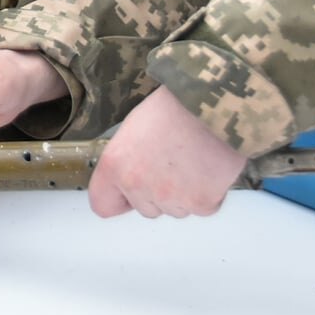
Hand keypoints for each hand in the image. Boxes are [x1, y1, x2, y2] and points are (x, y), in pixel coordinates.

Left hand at [87, 85, 247, 219]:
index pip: (103, 204)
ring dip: (183, 194)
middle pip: (145, 208)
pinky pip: (203, 208)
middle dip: (157, 193)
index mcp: (115, 165)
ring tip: (191, 161)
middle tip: (171, 163)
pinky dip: (208, 193)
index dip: (119, 198)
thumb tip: (131, 177)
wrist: (211, 104)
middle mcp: (138, 186)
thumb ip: (127, 161)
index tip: (129, 191)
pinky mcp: (201, 203)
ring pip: (175, 210)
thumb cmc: (173, 107)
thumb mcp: (133, 129)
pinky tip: (208, 167)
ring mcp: (170, 198)